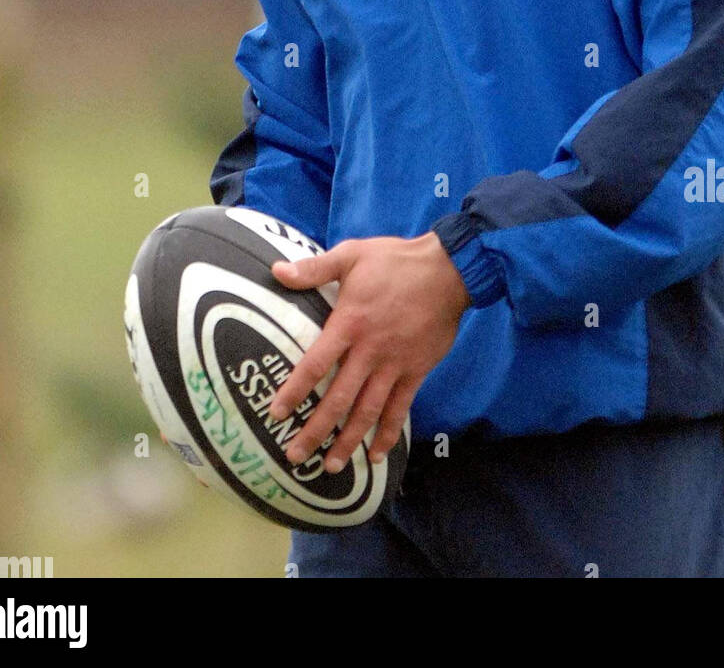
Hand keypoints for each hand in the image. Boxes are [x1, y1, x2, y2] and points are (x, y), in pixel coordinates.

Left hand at [268, 232, 470, 472]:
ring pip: (367, 411)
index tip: (276, 414)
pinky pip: (400, 409)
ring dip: (348, 441)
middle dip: (315, 431)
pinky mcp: (416, 371)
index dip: (294, 391)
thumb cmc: (396, 261)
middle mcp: (369, 351)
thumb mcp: (352, 254)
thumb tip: (277, 272)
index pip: (315, 365)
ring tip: (331, 467)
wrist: (447, 270)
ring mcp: (394, 365)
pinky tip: (376, 455)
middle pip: (338, 399)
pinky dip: (388, 434)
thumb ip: (314, 268)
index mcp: (349, 324)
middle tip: (296, 456)